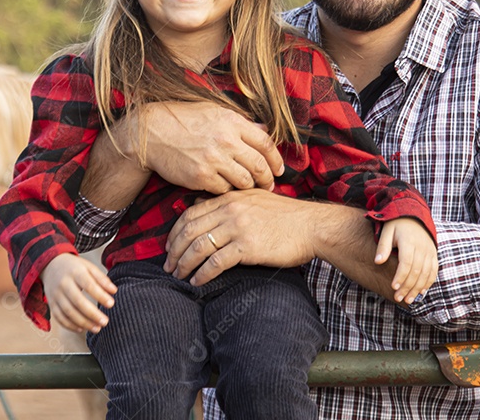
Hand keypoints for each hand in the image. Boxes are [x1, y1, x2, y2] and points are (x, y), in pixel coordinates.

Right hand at [40, 253, 116, 332]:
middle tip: (105, 322)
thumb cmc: (74, 268)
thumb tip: (114, 291)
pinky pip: (60, 318)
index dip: (100, 295)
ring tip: (97, 328)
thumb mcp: (88, 267)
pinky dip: (71, 326)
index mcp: (75, 272)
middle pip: (78, 301)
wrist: (51, 266)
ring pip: (69, 312)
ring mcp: (56, 295)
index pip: (88, 285)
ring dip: (83, 323)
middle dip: (92, 314)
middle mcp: (64, 283)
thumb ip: (102, 279)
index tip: (111, 304)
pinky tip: (82, 329)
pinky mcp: (52, 304)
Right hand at [134, 102, 283, 193]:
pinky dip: (227, 190)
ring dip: (249, 186)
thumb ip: (240, 122)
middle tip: (269, 185)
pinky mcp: (201, 176)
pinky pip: (224, 189)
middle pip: (259, 165)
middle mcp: (225, 140)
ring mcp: (213, 160)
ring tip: (248, 188)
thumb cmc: (183, 120)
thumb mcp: (214, 111)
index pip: (266, 143)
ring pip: (244, 181)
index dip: (276, 159)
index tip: (279, 169)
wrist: (152, 133)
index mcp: (232, 122)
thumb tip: (264, 129)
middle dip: (267, 179)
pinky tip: (226, 187)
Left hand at [163, 189, 322, 284]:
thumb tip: (201, 207)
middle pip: (189, 230)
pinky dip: (202, 273)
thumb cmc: (285, 215)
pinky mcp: (247, 246)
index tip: (169, 246)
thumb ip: (229, 203)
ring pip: (199, 246)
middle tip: (168, 265)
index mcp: (229, 198)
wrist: (311, 226)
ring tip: (178, 275)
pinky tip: (197, 281)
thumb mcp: (254, 199)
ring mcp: (238, 228)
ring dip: (184, 264)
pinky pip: (216, 262)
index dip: (175, 231)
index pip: (190, 214)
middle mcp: (229, 210)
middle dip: (174, 250)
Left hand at [375, 218, 437, 303]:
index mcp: (409, 242)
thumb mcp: (387, 231)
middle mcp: (422, 248)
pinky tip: (421, 292)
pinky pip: (433, 271)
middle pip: (416, 271)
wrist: (414, 216)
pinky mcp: (434, 255)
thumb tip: (377, 261)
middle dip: (407, 287)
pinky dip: (428, 283)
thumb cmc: (396, 225)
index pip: (406, 263)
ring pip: (426, 274)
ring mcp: (430, 251)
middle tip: (398, 298)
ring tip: (408, 300)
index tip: (393, 287)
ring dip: (417, 289)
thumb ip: (383, 246)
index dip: (400, 276)